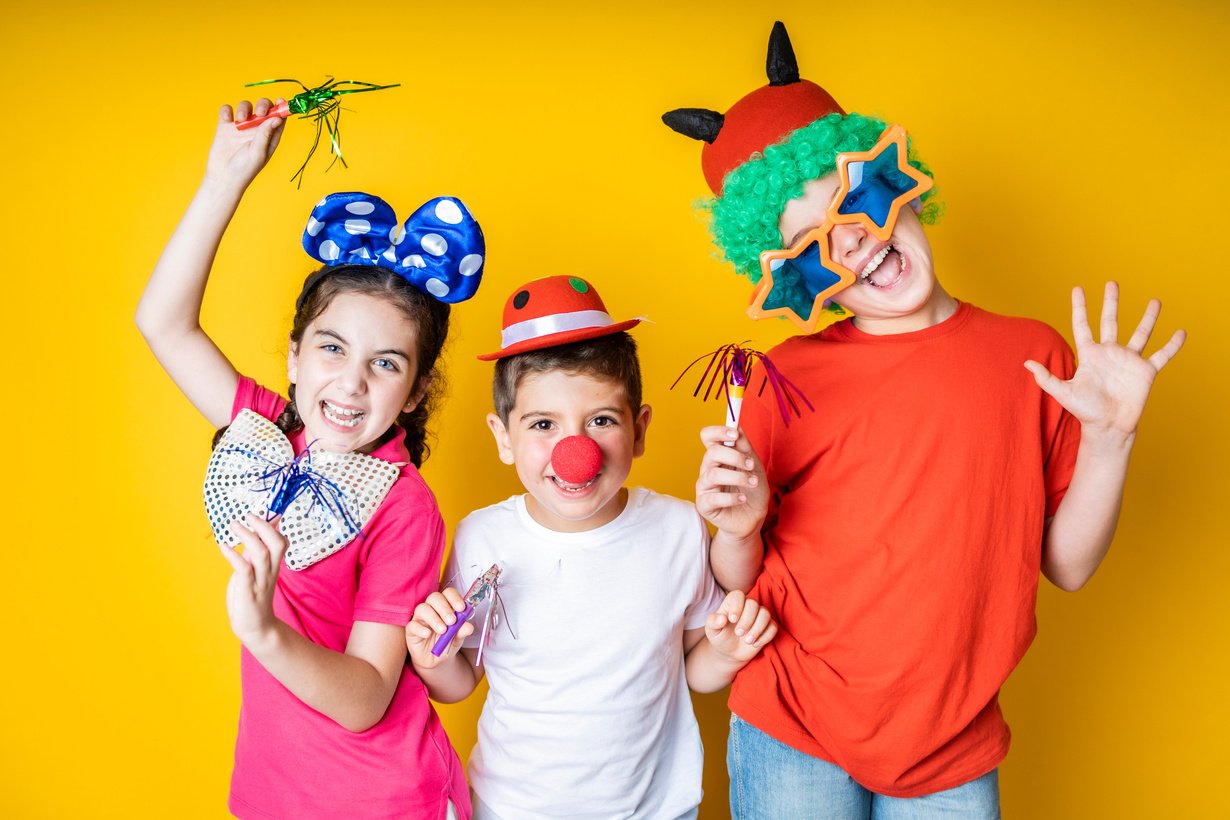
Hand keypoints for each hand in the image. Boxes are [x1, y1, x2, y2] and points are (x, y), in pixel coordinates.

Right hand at [203, 99, 285, 190]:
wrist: (222, 178)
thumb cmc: (244, 170)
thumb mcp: (258, 153)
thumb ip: (266, 134)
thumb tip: (278, 119)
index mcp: (269, 137)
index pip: (279, 118)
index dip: (282, 108)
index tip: (281, 101)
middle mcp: (257, 130)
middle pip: (263, 108)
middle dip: (263, 105)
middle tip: (259, 112)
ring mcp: (241, 127)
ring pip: (246, 106)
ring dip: (244, 108)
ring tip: (241, 121)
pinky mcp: (226, 127)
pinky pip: (227, 111)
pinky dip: (227, 110)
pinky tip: (228, 119)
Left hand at [220, 514, 285, 645]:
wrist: (255, 627)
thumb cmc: (252, 597)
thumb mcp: (254, 571)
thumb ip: (254, 553)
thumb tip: (253, 532)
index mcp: (272, 566)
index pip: (281, 541)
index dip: (275, 525)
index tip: (267, 510)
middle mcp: (269, 571)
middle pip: (277, 543)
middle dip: (264, 526)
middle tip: (249, 516)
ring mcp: (260, 580)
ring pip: (262, 553)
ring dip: (248, 536)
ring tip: (234, 525)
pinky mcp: (248, 590)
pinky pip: (244, 569)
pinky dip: (233, 555)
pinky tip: (223, 547)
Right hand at [406, 589, 473, 669]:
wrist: (435, 660)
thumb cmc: (446, 644)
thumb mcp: (457, 639)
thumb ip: (462, 632)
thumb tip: (469, 626)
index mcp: (445, 606)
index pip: (448, 593)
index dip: (454, 598)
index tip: (461, 608)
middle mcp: (432, 608)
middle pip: (434, 597)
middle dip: (444, 608)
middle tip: (452, 621)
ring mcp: (420, 618)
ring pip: (422, 608)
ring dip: (434, 618)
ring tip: (443, 630)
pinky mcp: (411, 629)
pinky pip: (412, 625)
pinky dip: (420, 628)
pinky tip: (428, 634)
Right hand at [696, 426, 767, 539]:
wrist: (753, 518)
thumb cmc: (752, 491)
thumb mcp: (755, 466)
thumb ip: (745, 448)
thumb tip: (737, 427)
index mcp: (718, 456)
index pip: (707, 436)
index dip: (718, 432)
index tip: (734, 435)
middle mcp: (708, 469)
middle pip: (712, 453)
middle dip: (735, 456)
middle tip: (751, 465)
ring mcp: (704, 487)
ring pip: (714, 474)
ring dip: (738, 476)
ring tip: (752, 482)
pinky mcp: (704, 505)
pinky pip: (714, 498)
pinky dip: (733, 497)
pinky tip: (743, 498)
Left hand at [705, 590, 776, 662]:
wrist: (730, 652)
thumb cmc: (720, 637)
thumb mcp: (712, 630)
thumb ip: (713, 622)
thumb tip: (721, 619)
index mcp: (733, 602)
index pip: (738, 595)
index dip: (737, 606)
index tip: (732, 620)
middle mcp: (747, 606)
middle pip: (753, 604)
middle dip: (747, 620)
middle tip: (738, 633)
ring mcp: (759, 616)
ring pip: (765, 614)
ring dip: (757, 628)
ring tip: (747, 641)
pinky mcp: (768, 626)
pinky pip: (773, 627)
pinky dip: (765, 636)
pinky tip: (755, 644)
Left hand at [1025, 282, 1185, 441]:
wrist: (1108, 427)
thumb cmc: (1085, 412)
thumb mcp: (1063, 393)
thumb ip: (1046, 378)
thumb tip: (1026, 363)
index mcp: (1090, 355)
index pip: (1082, 325)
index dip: (1079, 307)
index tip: (1077, 289)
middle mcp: (1110, 353)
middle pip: (1110, 321)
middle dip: (1111, 302)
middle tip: (1112, 283)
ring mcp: (1129, 361)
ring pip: (1141, 333)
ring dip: (1148, 318)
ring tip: (1155, 301)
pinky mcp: (1145, 372)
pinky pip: (1162, 355)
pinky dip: (1172, 345)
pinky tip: (1180, 332)